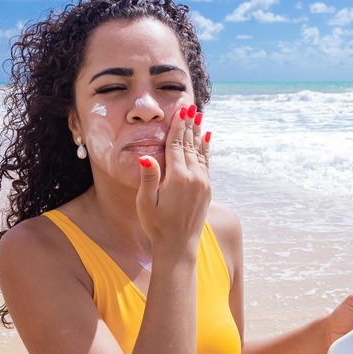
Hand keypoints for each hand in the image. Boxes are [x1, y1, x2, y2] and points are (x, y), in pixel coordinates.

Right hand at [136, 105, 210, 252]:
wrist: (178, 247)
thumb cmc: (156, 225)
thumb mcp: (146, 202)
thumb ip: (148, 177)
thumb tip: (145, 155)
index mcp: (177, 177)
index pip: (177, 144)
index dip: (178, 126)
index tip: (181, 110)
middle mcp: (194, 177)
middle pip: (190, 144)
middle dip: (189, 124)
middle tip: (190, 106)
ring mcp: (203, 183)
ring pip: (200, 151)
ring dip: (198, 133)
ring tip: (198, 117)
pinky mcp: (207, 189)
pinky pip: (206, 162)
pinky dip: (205, 148)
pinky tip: (206, 139)